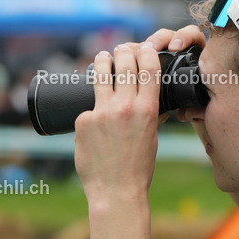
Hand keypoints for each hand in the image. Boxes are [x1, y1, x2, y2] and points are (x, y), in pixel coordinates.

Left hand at [73, 27, 206, 204]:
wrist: (116, 191)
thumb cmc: (138, 167)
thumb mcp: (152, 137)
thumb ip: (152, 116)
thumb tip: (155, 102)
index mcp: (147, 110)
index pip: (149, 68)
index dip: (146, 52)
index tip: (143, 47)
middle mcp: (124, 107)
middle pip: (124, 64)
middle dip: (123, 51)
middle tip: (120, 48)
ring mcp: (101, 113)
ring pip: (100, 75)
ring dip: (102, 61)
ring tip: (101, 57)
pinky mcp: (83, 121)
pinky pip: (88, 108)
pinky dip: (91, 110)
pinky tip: (94, 120)